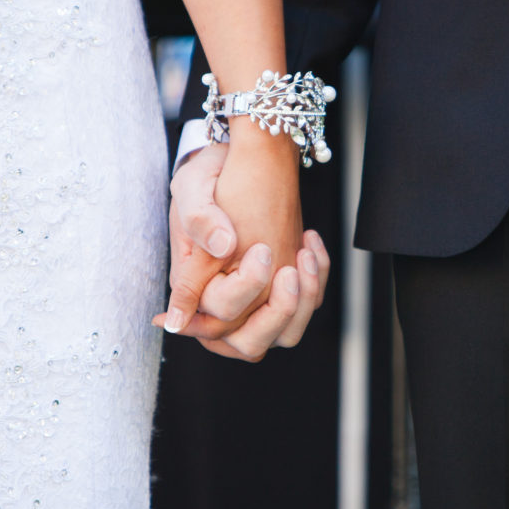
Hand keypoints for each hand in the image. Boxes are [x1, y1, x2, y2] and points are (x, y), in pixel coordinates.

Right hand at [156, 139, 330, 359]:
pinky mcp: (279, 288)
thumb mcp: (192, 185)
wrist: (237, 164)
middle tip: (289, 268)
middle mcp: (222, 301)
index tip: (262, 250)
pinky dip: (316, 283)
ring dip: (302, 303)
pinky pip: (305, 309)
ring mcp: (254, 299)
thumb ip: (199, 217)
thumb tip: (221, 248)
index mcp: (193, 283)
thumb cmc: (209, 175)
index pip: (218, 316)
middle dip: (277, 311)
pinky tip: (310, 243)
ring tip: (304, 254)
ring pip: (284, 335)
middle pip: (249, 344)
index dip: (243, 290)